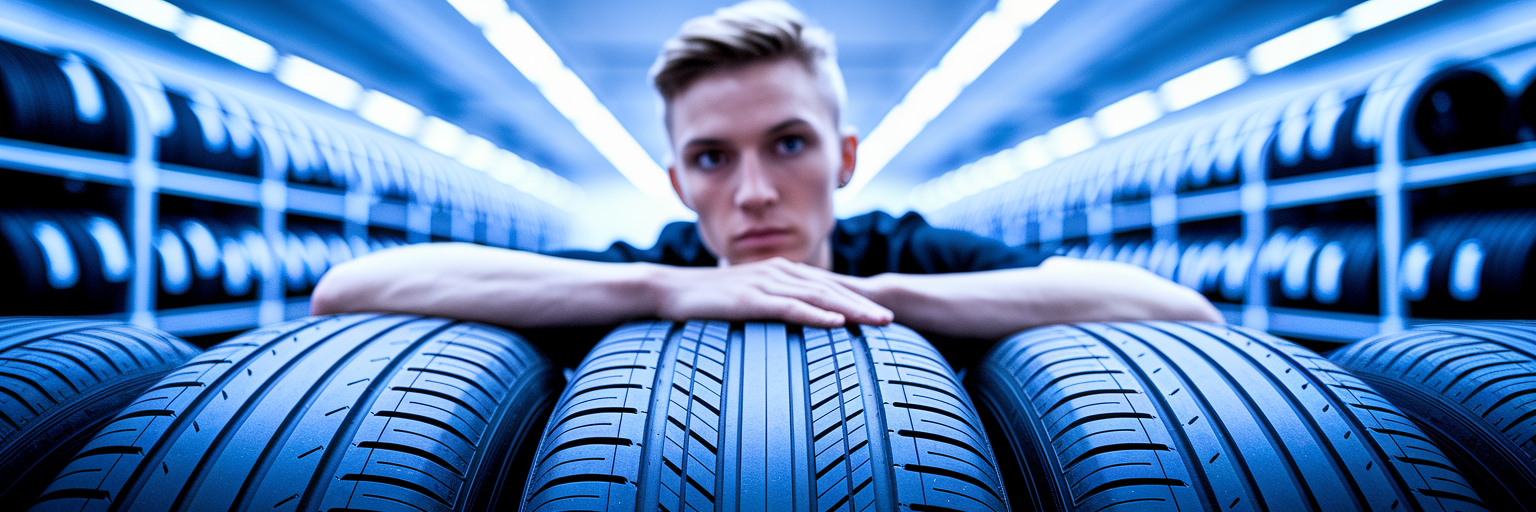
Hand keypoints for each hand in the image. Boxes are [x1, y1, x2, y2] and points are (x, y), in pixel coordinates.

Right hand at [652, 257, 893, 327]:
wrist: (669, 289)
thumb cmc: (708, 297)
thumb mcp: (747, 295)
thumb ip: (772, 300)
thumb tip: (794, 316)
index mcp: (780, 270)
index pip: (826, 284)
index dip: (856, 297)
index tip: (880, 313)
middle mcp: (778, 271)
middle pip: (830, 288)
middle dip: (863, 303)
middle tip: (891, 319)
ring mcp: (764, 283)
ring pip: (817, 296)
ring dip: (850, 309)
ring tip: (875, 322)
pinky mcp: (749, 299)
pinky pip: (788, 307)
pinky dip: (815, 314)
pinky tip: (835, 323)